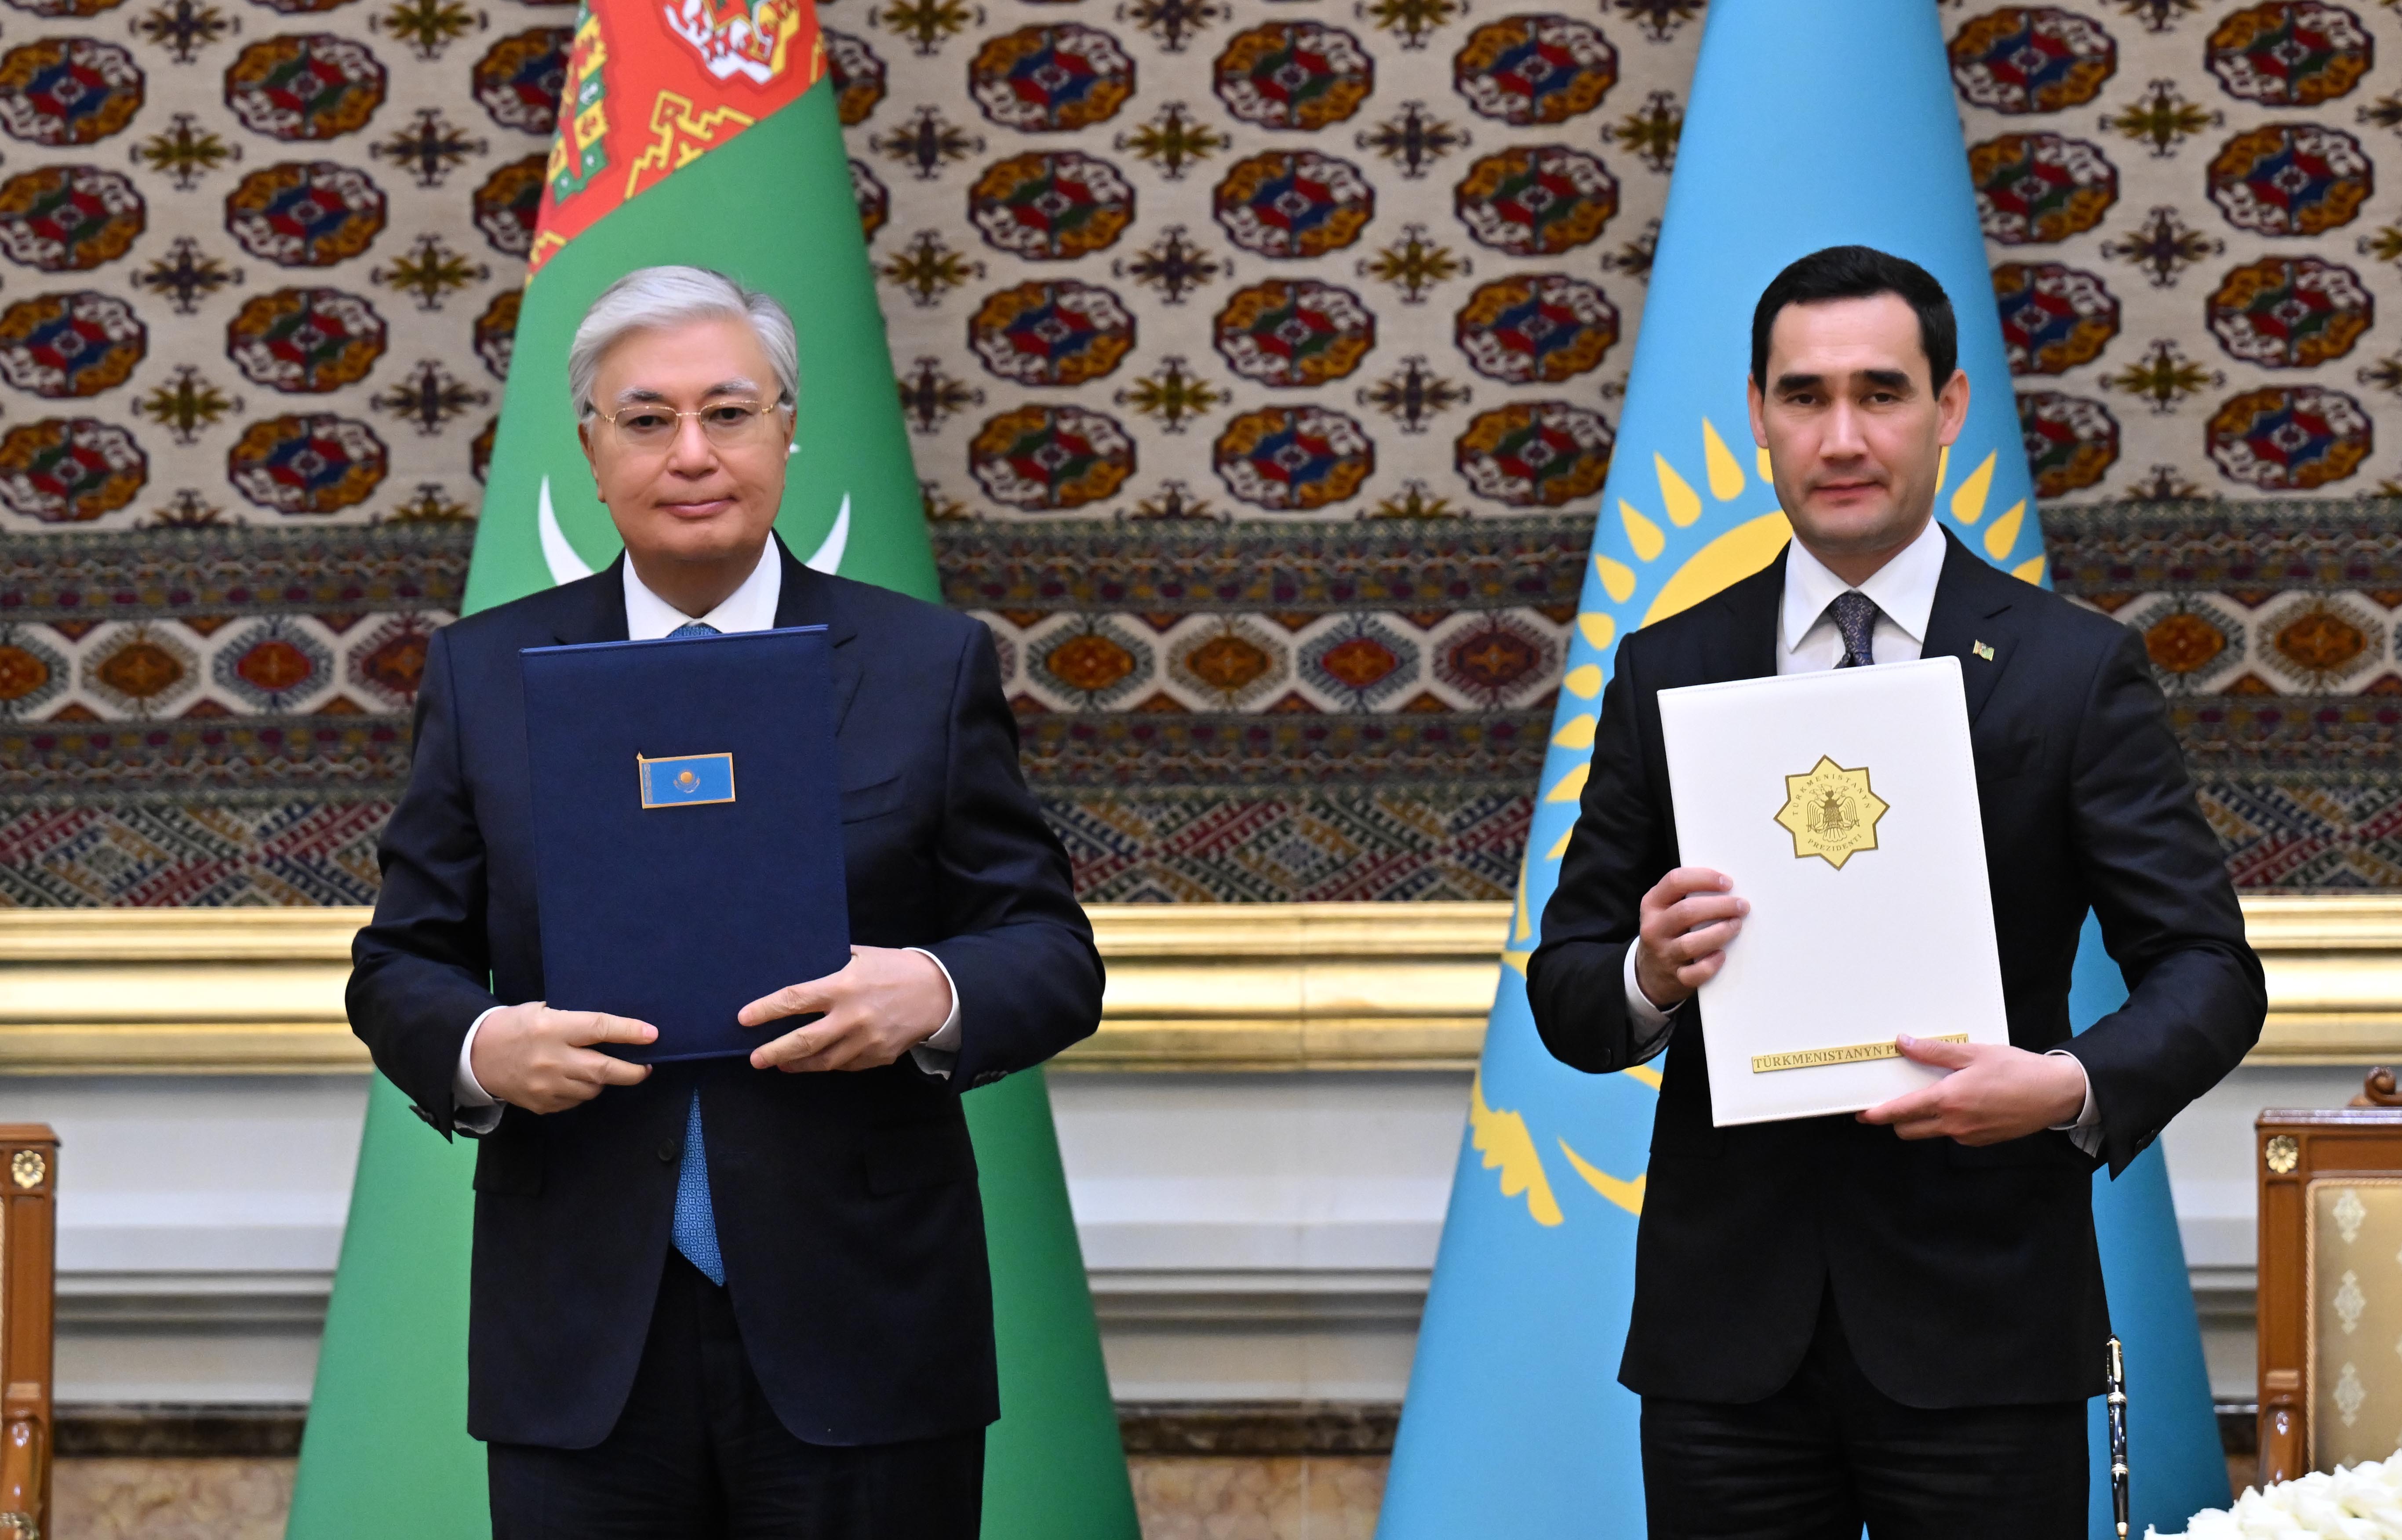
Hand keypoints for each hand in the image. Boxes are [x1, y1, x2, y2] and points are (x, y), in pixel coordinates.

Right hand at [470, 1002, 654, 1113]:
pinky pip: (575, 1101)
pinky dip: (582, 1091)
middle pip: (604, 1069)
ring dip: (603, 1080)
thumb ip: (573, 1020)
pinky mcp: (542, 1104)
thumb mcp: (541, 1010)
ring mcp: (546, 1086)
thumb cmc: (513, 1026)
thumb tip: (611, 1030)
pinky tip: (575, 1080)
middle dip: (632, 1071)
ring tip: (600, 1069)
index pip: (599, 1029)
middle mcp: (552, 1059)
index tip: (652, 1035)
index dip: (629, 1032)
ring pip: (593, 1089)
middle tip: (645, 1068)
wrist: (474, 1055)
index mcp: (552, 1029)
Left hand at [739, 946, 953, 1072]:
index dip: (766, 1011)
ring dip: (797, 1064)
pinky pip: (846, 1066)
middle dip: (774, 1052)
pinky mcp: (878, 1057)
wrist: (939, 993)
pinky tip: (817, 1061)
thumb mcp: (862, 955)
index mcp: (844, 986)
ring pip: (823, 1061)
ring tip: (781, 1064)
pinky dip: (828, 1063)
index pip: (794, 1000)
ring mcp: (866, 1042)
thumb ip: (831, 963)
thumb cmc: (896, 968)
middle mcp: (852, 1017)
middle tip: (755, 1058)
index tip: (744, 1019)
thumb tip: (800, 967)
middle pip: (803, 1041)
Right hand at [1632, 867, 1748, 1010]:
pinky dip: (1711, 965)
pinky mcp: (1676, 977)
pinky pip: (1694, 973)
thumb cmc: (1668, 933)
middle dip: (1720, 906)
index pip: (1675, 881)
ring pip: (1690, 943)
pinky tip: (1721, 955)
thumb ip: (1685, 895)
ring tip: (1736, 925)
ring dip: (1719, 932)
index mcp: (1652, 904)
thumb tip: (1726, 886)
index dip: (1704, 878)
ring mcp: (1664, 954)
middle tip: (1741, 905)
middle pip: (1686, 911)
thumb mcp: (1665, 909)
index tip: (1727, 882)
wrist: (1651, 972)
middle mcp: (1654, 928)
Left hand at [1856, 1035, 2087, 1144]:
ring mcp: (1969, 1136)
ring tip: (1933, 1096)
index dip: (1878, 1114)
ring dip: (1923, 1121)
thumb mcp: (1973, 1053)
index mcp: (1948, 1101)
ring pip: (1931, 1133)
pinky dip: (1947, 1122)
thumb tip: (1903, 1043)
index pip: (1901, 1112)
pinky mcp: (1982, 1141)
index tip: (1862, 1114)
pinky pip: (1953, 1134)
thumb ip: (1934, 1052)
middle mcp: (1955, 1124)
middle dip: (1897, 1120)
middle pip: (1909, 1130)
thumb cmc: (2017, 1069)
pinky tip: (1960, 1103)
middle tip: (1895, 1101)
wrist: (2055, 1093)